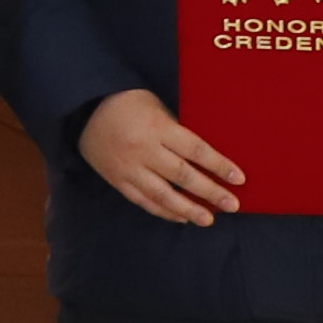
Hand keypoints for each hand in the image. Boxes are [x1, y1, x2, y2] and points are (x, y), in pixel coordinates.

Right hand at [79, 87, 242, 228]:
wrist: (83, 108)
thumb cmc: (128, 103)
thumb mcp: (157, 107)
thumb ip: (177, 131)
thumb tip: (206, 157)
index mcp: (158, 128)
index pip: (196, 150)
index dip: (219, 165)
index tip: (239, 179)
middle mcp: (144, 150)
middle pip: (183, 176)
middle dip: (211, 192)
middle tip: (232, 205)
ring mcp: (128, 167)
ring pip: (162, 194)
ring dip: (187, 209)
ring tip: (208, 220)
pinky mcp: (116, 179)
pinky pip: (142, 200)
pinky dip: (162, 211)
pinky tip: (180, 217)